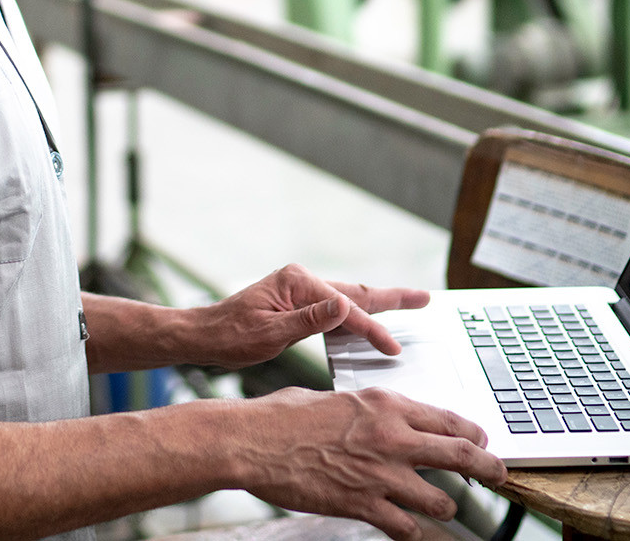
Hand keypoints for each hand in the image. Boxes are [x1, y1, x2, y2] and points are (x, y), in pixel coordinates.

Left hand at [192, 264, 428, 368]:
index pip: (344, 309)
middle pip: (355, 292)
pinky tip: (370, 320)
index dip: (371, 330)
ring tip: (410, 303)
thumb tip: (343, 306)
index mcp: (296, 283)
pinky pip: (336, 309)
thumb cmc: (230, 336)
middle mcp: (301, 280)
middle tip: (425, 298)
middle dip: (392, 298)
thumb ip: (307, 321)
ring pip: (349, 299)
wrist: (204, 336)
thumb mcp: (268, 333)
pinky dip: (358, 314)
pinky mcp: (298, 304)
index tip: (393, 347)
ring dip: (379, 304)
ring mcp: (300, 291)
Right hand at [240, 385, 505, 540]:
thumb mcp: (335, 400)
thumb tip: (380, 419)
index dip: (473, 435)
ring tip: (443, 509)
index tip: (482, 442)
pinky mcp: (362, 505)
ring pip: (440, 500)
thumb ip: (366, 412)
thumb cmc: (283, 416)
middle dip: (489, 468)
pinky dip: (411, 531)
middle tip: (499, 476)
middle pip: (461, 455)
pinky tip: (408, 529)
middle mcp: (391, 438)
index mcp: (385, 405)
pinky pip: (405, 528)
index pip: (448, 420)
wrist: (252, 442)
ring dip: (445, 507)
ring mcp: (380, 475)